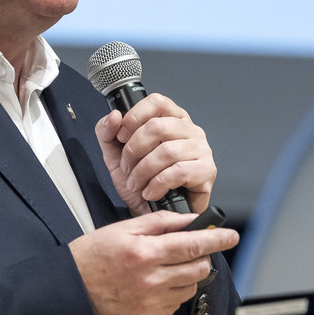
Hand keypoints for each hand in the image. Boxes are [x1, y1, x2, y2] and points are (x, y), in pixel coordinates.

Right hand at [69, 211, 238, 314]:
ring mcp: (150, 302)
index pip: (193, 245)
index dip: (216, 240)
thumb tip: (189, 220)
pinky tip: (153, 285)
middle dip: (201, 257)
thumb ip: (159, 222)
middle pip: (198, 269)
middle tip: (190, 250)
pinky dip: (171, 292)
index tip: (230, 236)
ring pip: (190, 287)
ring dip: (186, 276)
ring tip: (165, 268)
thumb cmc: (92, 257)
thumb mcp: (122, 229)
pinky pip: (174, 304)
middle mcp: (151, 280)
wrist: (70, 290)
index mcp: (145, 253)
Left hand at [95, 94, 216, 214]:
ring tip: (136, 183)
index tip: (121, 137)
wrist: (150, 212)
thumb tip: (113, 116)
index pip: (156, 102)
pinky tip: (150, 191)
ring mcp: (201, 149)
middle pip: (157, 126)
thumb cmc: (139, 182)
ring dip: (143, 171)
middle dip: (134, 151)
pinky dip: (158, 184)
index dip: (134, 117)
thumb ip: (107, 132)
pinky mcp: (206, 171)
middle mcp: (189, 130)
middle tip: (127, 168)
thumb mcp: (114, 155)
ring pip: (166, 151)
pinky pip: (179, 172)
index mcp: (171, 119)